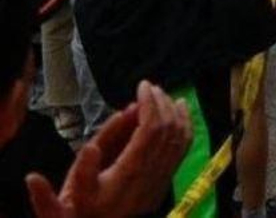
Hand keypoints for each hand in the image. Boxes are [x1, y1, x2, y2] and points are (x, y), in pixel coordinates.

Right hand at [26, 80, 192, 217]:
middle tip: (151, 87)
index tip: (143, 86)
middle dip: (162, 103)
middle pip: (168, 129)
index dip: (150, 104)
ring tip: (168, 96)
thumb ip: (81, 168)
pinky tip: (181, 116)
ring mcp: (162, 177)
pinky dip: (185, 128)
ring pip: (180, 138)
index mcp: (131, 171)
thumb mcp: (74, 192)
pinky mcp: (165, 181)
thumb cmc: (83, 212)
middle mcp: (152, 172)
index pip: (151, 129)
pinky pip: (182, 150)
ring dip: (176, 114)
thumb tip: (93, 142)